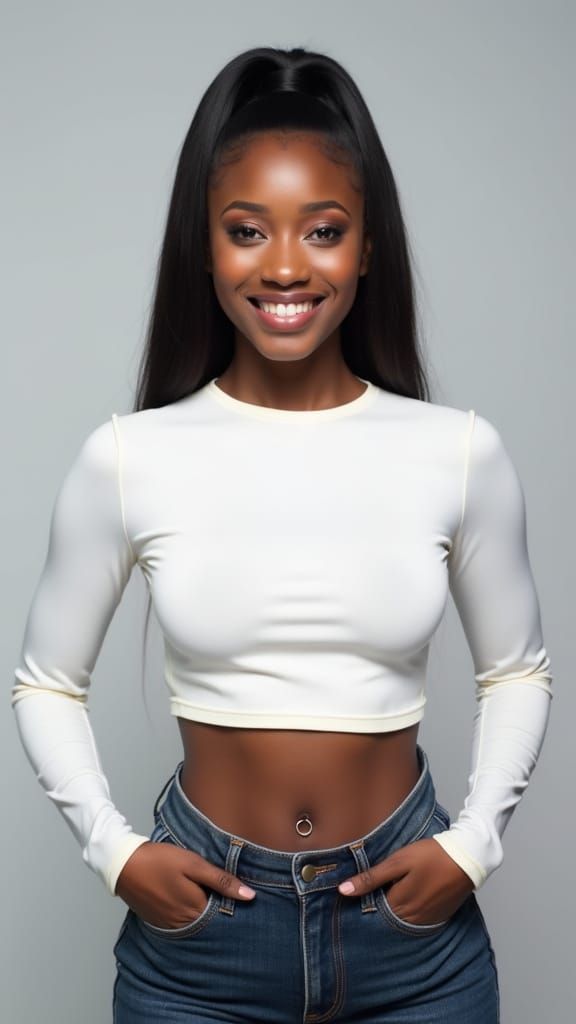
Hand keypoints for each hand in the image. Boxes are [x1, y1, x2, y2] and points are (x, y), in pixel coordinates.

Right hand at [114, 841, 255, 928]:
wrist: (123, 864)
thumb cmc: (160, 860)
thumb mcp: (194, 864)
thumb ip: (221, 881)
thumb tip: (250, 896)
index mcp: (195, 910)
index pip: (224, 912)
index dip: (232, 899)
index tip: (238, 887)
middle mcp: (183, 924)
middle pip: (210, 918)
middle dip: (218, 904)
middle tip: (220, 884)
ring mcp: (169, 924)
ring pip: (196, 919)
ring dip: (202, 906)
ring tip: (201, 887)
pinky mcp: (159, 921)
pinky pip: (180, 920)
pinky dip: (187, 909)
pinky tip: (185, 893)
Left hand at [338, 838, 474, 925]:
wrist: (467, 858)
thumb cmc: (431, 856)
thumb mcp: (398, 861)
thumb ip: (371, 878)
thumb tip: (342, 890)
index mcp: (398, 905)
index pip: (371, 909)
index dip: (363, 898)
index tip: (357, 887)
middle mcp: (411, 919)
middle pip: (386, 915)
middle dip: (377, 903)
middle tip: (375, 884)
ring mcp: (426, 920)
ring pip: (401, 918)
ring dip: (394, 906)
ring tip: (394, 886)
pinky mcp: (438, 917)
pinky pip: (417, 918)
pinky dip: (410, 909)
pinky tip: (410, 892)